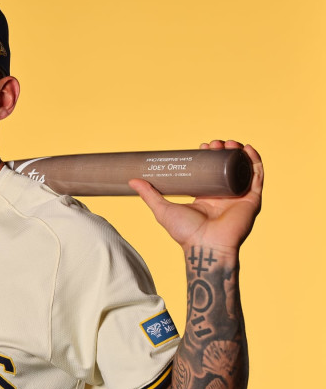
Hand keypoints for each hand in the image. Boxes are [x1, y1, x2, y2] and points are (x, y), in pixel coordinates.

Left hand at [128, 140, 263, 253]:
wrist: (204, 246)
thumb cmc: (184, 232)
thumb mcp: (163, 209)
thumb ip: (149, 194)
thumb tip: (131, 180)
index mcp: (206, 197)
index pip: (210, 172)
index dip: (209, 157)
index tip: (203, 146)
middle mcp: (224, 196)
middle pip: (227, 168)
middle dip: (222, 152)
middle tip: (215, 143)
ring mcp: (239, 197)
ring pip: (242, 169)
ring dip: (238, 153)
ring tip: (229, 143)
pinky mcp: (252, 200)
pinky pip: (257, 177)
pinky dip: (255, 162)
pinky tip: (248, 149)